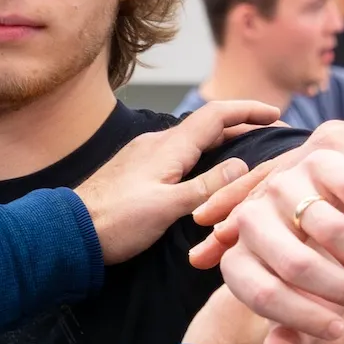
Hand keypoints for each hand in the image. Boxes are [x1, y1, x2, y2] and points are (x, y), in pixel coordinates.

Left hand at [73, 99, 281, 262]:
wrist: (68, 231)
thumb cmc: (116, 221)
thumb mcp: (167, 207)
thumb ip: (207, 187)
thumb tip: (243, 165)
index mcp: (169, 147)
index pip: (217, 116)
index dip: (248, 111)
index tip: (275, 114)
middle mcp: (157, 144)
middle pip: (206, 126)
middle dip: (239, 125)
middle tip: (268, 134)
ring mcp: (144, 155)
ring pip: (191, 140)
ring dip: (220, 141)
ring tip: (245, 152)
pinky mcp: (136, 170)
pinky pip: (178, 154)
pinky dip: (201, 155)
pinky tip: (204, 173)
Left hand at [191, 100, 343, 261]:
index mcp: (328, 150)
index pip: (274, 179)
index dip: (241, 208)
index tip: (209, 235)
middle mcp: (327, 141)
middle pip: (265, 180)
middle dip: (230, 215)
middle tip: (200, 246)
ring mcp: (338, 146)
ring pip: (278, 188)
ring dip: (247, 222)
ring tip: (220, 249)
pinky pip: (308, 200)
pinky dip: (283, 229)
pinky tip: (262, 248)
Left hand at [208, 149, 343, 343]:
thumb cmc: (321, 264)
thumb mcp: (301, 296)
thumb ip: (289, 328)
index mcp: (239, 250)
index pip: (261, 294)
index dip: (302, 319)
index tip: (337, 332)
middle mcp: (255, 210)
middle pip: (295, 264)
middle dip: (336, 291)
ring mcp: (287, 178)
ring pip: (327, 229)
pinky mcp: (323, 155)